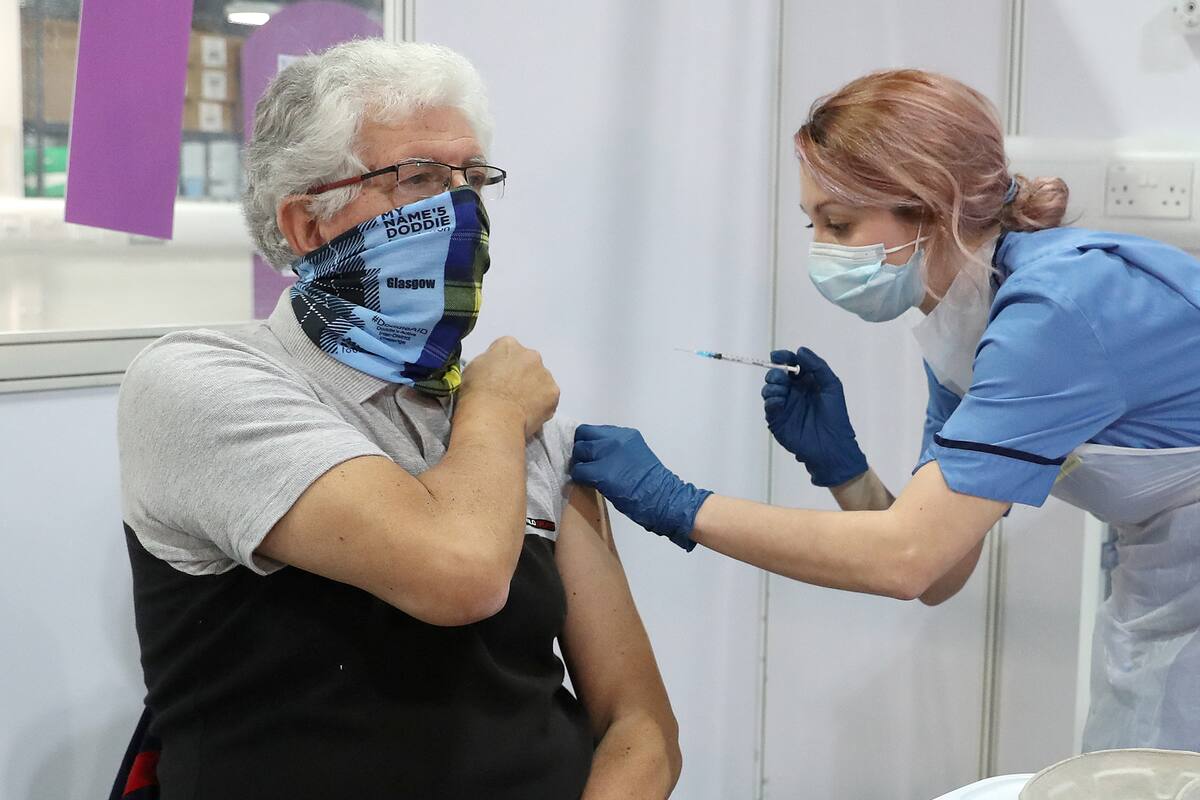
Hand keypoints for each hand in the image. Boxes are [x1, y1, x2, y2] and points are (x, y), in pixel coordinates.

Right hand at [460, 336, 559, 437]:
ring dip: (533, 390)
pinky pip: (548, 398)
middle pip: (527, 363)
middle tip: (509, 394)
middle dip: (521, 375)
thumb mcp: (471, 369)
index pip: (507, 350)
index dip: (501, 366)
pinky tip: (528, 415)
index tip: (497, 379)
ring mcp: (544, 374)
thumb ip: (487, 363)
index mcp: (508, 345)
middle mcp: (530, 355)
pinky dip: (541, 405)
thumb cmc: (476, 395)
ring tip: (518, 407)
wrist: (492, 419)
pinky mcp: (553, 393)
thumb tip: (493, 369)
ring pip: (540, 380)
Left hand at [570, 425, 710, 551]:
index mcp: (625, 434)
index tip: (589, 452)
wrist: (662, 498)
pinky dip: (579, 478)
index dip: (588, 440)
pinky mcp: (600, 472)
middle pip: (583, 436)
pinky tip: (588, 484)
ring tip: (587, 474)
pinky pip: (579, 471)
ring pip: (579, 452)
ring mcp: (607, 454)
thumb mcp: (635, 454)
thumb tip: (597, 453)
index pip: (595, 430)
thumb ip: (617, 448)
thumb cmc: (652, 483)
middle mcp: (615, 439)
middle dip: (581, 450)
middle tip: (585, 463)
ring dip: (580, 463)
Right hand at [761, 347, 867, 487]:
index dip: (783, 358)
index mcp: (806, 383)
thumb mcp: (832, 385)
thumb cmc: (835, 416)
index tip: (776, 355)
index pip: (791, 365)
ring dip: (772, 386)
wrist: (832, 445)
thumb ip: (817, 365)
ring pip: (769, 389)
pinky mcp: (778, 420)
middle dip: (775, 373)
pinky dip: (771, 400)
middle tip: (783, 378)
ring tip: (782, 391)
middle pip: (776, 375)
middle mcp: (793, 392)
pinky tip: (780, 400)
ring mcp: (784, 406)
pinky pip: (769, 405)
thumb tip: (799, 350)